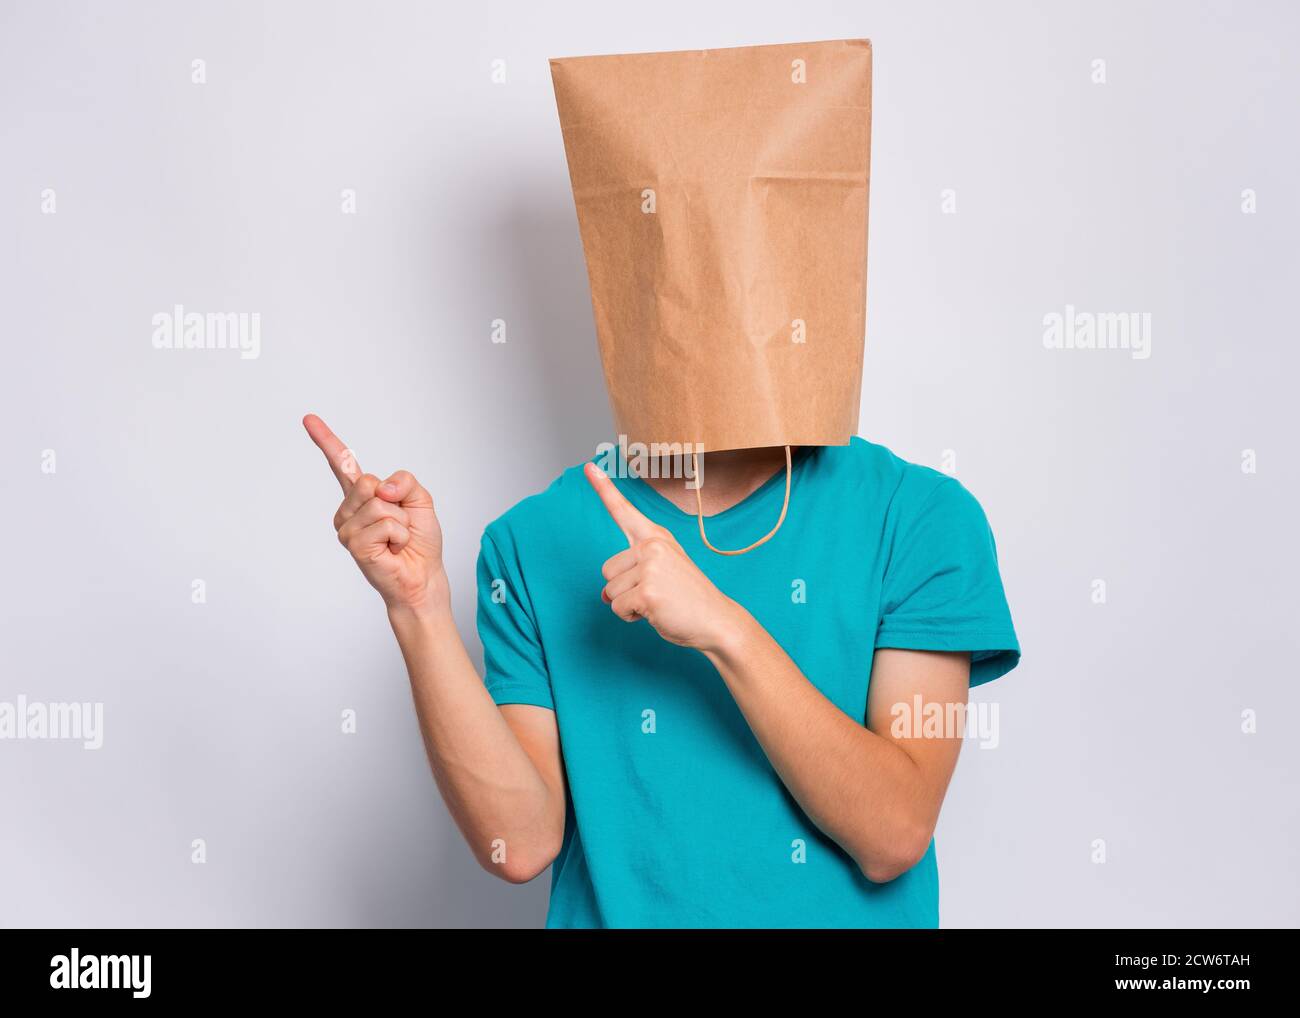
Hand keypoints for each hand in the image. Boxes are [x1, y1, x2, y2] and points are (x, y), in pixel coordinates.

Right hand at [304, 414, 448, 616]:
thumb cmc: (419, 541)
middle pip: (370, 482)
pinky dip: (399, 534)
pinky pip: (386, 523)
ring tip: (396, 539)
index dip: (326, 440)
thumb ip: (403, 482)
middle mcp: (349, 510)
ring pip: (380, 504)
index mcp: (362, 495)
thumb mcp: (420, 500)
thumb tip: (381, 488)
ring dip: (400, 522)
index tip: (309, 419)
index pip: (342, 463)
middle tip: (399, 525)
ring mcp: (347, 528)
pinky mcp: (354, 545)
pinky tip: (393, 548)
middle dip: (397, 501)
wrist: (423, 575)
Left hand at [585, 462, 748, 652]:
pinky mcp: (647, 591)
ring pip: (610, 592)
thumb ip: (634, 573)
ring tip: (658, 604)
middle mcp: (652, 546)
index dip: (604, 489)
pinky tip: (655, 613)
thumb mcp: (665, 572)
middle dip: (623, 590)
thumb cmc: (689, 598)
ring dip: (628, 605)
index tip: (590, 467)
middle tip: (655, 594)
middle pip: (607, 570)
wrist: (716, 620)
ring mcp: (650, 567)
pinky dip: (631, 617)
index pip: (624, 511)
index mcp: (657, 538)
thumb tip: (604, 595)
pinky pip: (618, 608)